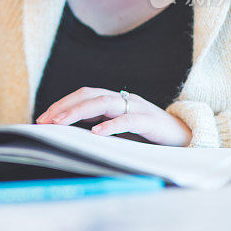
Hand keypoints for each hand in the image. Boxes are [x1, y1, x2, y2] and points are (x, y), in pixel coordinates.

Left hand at [35, 87, 191, 146]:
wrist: (188, 136)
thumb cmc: (150, 136)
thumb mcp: (122, 130)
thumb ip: (101, 127)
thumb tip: (72, 136)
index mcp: (116, 99)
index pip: (84, 94)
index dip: (63, 103)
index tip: (43, 117)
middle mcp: (124, 98)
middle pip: (89, 94)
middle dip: (64, 105)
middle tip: (45, 120)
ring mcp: (137, 107)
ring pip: (103, 102)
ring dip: (79, 111)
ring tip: (61, 122)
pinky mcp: (150, 121)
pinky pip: (128, 120)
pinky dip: (111, 125)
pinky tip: (97, 133)